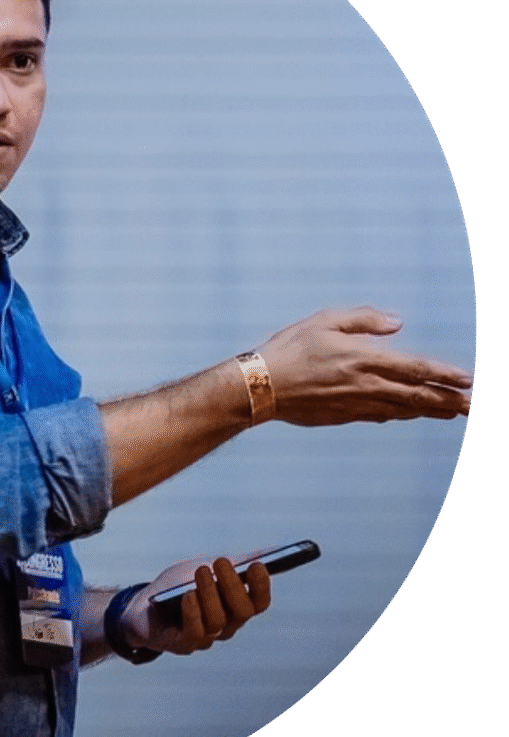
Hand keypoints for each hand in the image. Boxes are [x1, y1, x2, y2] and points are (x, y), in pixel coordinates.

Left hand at [121, 556, 270, 655]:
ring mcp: (205, 638)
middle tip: (221, 562)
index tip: (257, 565)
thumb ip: (234, 563)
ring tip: (201, 570)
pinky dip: (192, 613)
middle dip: (233, 585)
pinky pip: (193, 633)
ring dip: (209, 593)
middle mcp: (226, 626)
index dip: (261, 586)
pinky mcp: (182, 644)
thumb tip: (267, 553)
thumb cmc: (179, 585)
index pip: (258, 602)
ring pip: (217, 621)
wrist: (143, 605)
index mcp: (235, 608)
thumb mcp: (207, 568)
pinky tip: (188, 594)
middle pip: (242, 611)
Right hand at [259, 307, 471, 425]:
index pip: (415, 369)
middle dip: (449, 401)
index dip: (443, 375)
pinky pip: (379, 416)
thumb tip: (398, 323)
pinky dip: (400, 415)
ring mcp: (355, 404)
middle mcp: (365, 385)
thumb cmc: (290, 348)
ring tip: (453, 413)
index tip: (467, 379)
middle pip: (417, 396)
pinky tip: (409, 414)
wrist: (261, 386)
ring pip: (402, 409)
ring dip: (431, 411)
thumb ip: (364, 320)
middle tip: (474, 406)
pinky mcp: (342, 416)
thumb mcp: (324, 320)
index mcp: (364, 358)